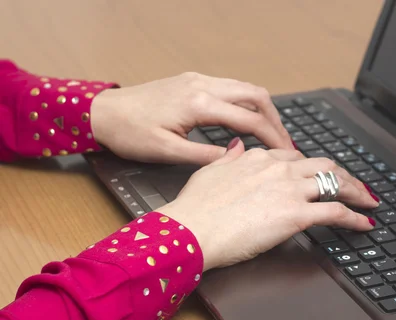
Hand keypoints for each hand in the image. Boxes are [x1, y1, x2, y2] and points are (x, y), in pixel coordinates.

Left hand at [90, 72, 292, 164]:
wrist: (103, 112)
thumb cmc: (129, 132)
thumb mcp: (168, 152)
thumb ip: (207, 155)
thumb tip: (237, 157)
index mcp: (199, 104)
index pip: (250, 119)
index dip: (273, 137)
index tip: (285, 153)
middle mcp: (203, 85)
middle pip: (256, 95)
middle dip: (275, 120)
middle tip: (285, 143)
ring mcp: (198, 80)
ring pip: (245, 88)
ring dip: (263, 109)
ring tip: (271, 133)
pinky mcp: (193, 81)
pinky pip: (231, 87)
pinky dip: (247, 103)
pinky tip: (248, 120)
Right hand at [158, 139, 378, 270]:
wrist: (191, 229)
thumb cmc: (195, 207)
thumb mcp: (210, 172)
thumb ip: (229, 157)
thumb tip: (237, 146)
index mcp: (258, 158)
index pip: (294, 157)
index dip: (311, 167)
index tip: (318, 175)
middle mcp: (278, 168)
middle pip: (322, 165)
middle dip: (343, 174)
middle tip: (354, 185)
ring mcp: (289, 189)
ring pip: (335, 182)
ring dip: (357, 191)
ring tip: (368, 201)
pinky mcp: (296, 214)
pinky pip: (336, 212)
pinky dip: (355, 217)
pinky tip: (364, 224)